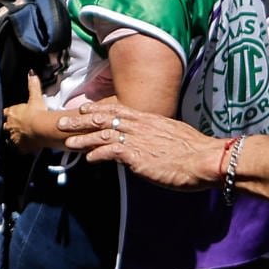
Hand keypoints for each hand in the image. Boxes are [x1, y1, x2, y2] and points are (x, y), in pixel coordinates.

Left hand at [2, 73, 49, 148]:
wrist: (42, 129)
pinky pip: (18, 148)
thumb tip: (31, 73)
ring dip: (15, 137)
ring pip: (10, 138)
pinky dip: (21, 147)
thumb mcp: (35, 97)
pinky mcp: (20, 147)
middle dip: (10, 126)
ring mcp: (13, 137)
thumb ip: (33, 85)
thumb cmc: (38, 112)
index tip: (14, 115)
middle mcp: (9, 125)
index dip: (10, 114)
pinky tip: (26, 147)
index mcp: (11, 113)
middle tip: (20, 126)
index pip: (6, 112)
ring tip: (23, 137)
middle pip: (6, 126)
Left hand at [56, 98, 224, 190]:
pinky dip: (97, 154)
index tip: (83, 108)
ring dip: (83, 138)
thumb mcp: (174, 136)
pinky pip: (110, 152)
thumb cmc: (195, 152)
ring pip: (102, 134)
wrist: (206, 160)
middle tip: (62, 122)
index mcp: (149, 119)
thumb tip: (151, 141)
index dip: (97, 109)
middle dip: (81, 120)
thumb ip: (158, 136)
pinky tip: (88, 158)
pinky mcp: (137, 155)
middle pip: (104, 119)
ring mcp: (137, 139)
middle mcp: (140, 126)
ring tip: (67, 142)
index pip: (118, 110)